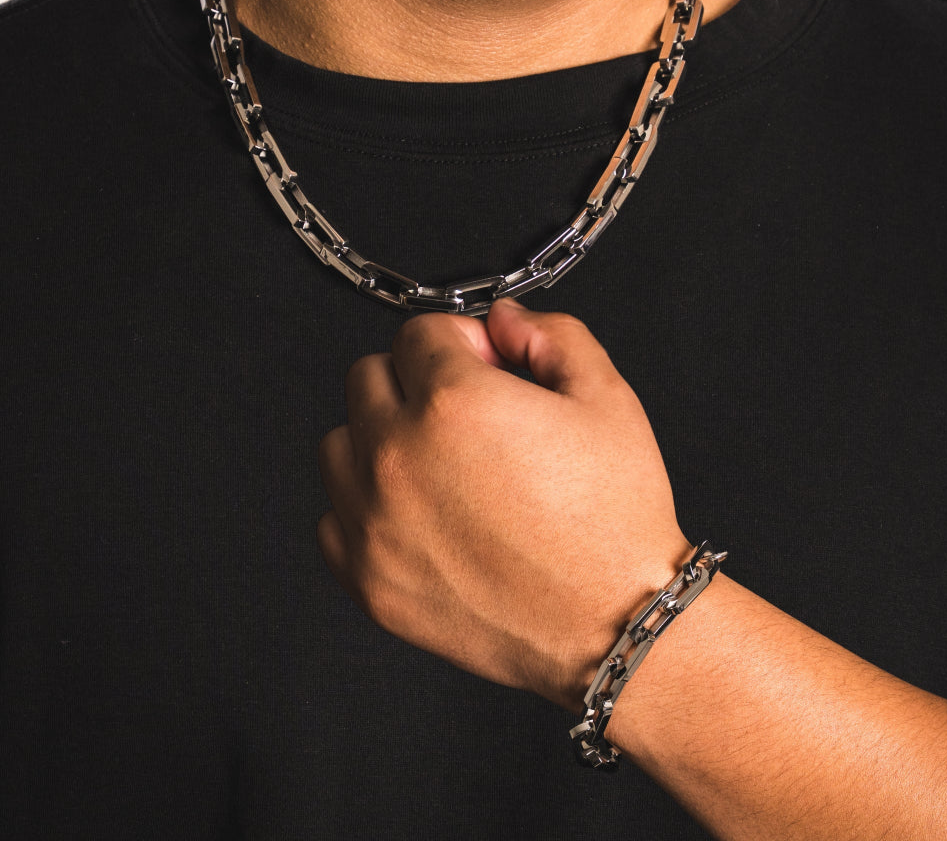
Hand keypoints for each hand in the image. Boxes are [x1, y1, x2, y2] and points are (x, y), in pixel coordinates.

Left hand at [317, 299, 690, 710]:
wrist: (613, 625)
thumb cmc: (614, 517)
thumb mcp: (606, 397)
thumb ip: (551, 334)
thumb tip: (502, 321)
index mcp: (452, 400)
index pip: (417, 332)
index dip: (461, 341)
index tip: (486, 367)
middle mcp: (397, 456)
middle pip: (368, 377)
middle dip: (415, 379)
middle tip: (465, 412)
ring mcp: (372, 520)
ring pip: (340, 442)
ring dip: (380, 438)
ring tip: (438, 464)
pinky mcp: (366, 577)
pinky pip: (333, 515)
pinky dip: (365, 506)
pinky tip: (417, 513)